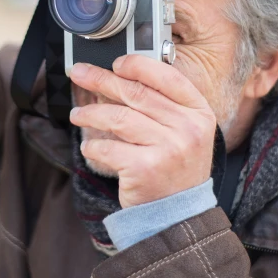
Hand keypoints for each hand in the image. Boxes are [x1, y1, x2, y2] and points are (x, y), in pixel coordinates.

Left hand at [68, 55, 215, 207]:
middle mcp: (188, 128)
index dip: (137, 65)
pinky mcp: (146, 169)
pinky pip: (109, 148)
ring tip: (78, 115)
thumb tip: (121, 76)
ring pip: (118, 118)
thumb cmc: (175, 168)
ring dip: (91, 113)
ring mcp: (169, 149)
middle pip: (136, 93)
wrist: (179, 214)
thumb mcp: (184, 132)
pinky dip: (93, 145)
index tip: (115, 63)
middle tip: (80, 73)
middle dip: (101, 79)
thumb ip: (163, 105)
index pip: (167, 76)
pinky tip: (89, 146)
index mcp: (199, 112)